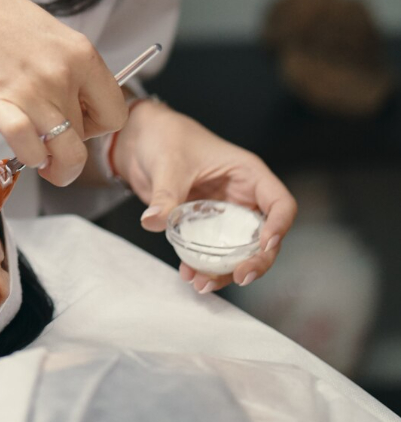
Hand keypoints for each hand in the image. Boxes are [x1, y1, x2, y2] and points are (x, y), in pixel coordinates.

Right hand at [0, 0, 127, 186]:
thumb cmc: (1, 25)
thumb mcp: (54, 40)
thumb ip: (72, 74)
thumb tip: (78, 111)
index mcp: (83, 58)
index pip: (116, 115)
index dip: (97, 128)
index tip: (78, 125)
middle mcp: (63, 77)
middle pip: (86, 138)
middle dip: (67, 145)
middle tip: (50, 141)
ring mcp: (33, 94)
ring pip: (67, 154)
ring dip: (53, 165)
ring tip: (39, 158)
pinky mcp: (1, 107)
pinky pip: (29, 149)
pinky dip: (28, 158)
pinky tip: (19, 149)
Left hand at [113, 100, 297, 292]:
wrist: (141, 140)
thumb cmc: (165, 137)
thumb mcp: (168, 164)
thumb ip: (165, 195)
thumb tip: (153, 222)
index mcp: (247, 174)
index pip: (279, 203)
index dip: (279, 226)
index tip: (264, 245)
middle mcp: (242, 197)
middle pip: (265, 235)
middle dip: (256, 260)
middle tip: (239, 277)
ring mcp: (224, 214)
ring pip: (239, 250)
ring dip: (225, 270)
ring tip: (202, 284)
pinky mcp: (204, 226)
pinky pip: (211, 251)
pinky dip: (204, 266)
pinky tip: (189, 274)